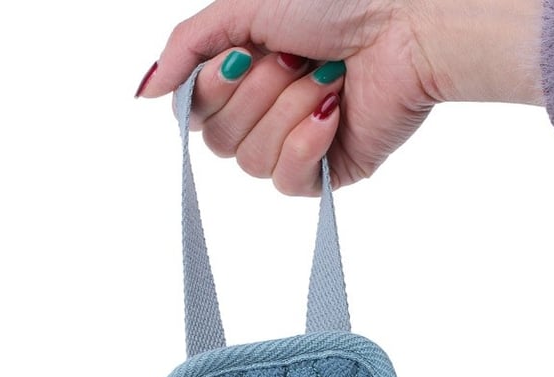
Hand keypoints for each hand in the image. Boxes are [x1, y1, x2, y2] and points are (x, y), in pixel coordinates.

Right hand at [137, 0, 542, 194]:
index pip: (195, 114)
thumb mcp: (243, 7)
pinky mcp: (327, 171)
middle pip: (219, 142)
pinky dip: (307, 142)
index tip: (245, 52)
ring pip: (251, 162)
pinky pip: (287, 181)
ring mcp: (295, 145)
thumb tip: (145, 94)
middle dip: (257, 93)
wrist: (409, 23)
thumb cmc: (338, 3)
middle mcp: (265, 114)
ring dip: (287, 110)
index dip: (214, 88)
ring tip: (326, 77)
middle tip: (297, 58)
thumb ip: (187, 48)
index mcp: (243, 77)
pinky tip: (333, 111)